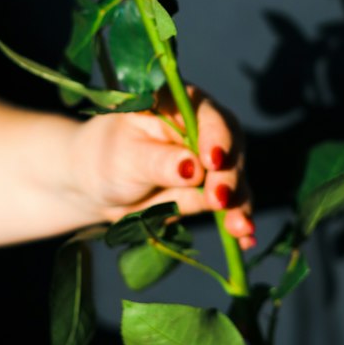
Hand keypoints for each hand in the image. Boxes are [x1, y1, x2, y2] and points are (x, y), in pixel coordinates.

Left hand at [71, 87, 254, 246]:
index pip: (208, 116)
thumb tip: (193, 168)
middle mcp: (203, 128)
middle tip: (220, 201)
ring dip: (239, 205)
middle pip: (230, 149)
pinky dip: (237, 220)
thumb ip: (159, 161)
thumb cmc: (105, 158)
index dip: (216, 137)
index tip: (213, 162)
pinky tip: (245, 240)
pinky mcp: (212, 190)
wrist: (98, 188)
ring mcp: (211, 161)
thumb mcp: (125, 157)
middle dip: (228, 177)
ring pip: (235, 180)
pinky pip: (231, 205)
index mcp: (180, 104)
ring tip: (239, 230)